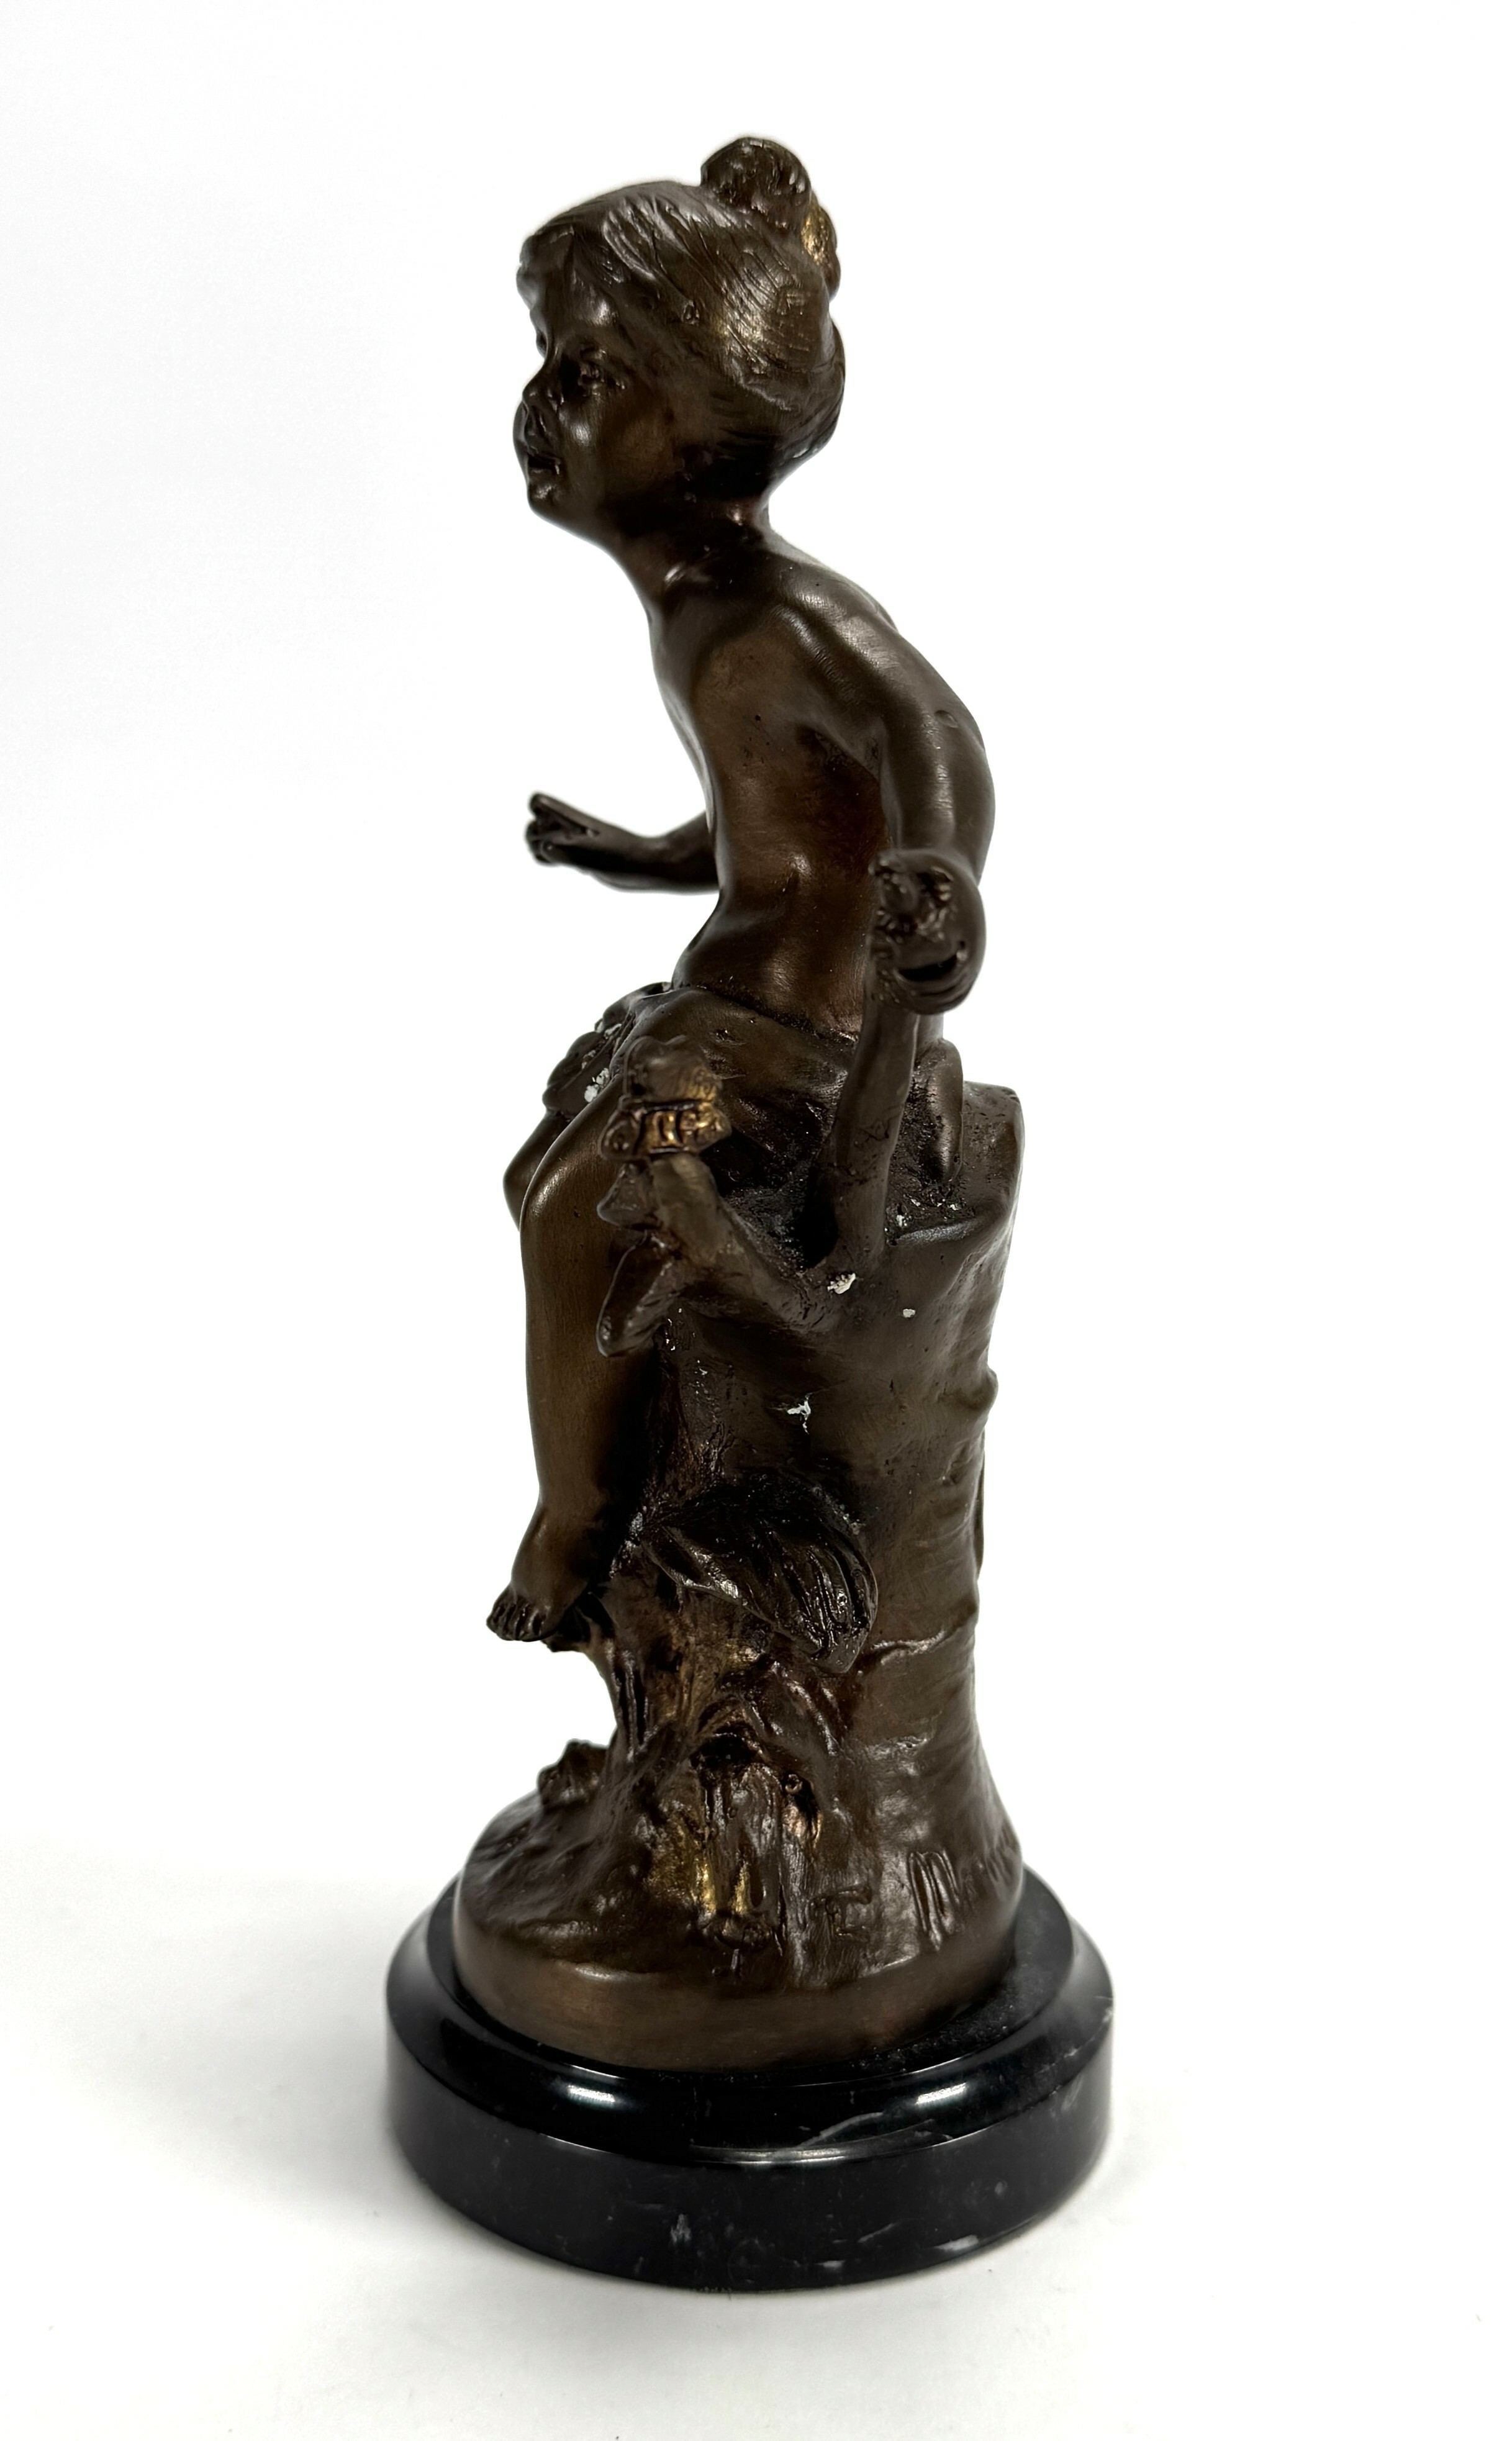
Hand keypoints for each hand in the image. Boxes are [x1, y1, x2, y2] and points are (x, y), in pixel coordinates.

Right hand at [526, 793, 635, 873]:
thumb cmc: (623, 857)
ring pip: (540, 843)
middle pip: (534, 827)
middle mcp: (568, 828)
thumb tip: (544, 848)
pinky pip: (554, 856)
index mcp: (571, 818)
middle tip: (559, 850)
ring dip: (542, 853)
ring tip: (566, 861)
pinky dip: (554, 862)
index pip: (538, 803)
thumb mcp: (594, 857)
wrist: (647, 866)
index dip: (536, 815)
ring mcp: (572, 842)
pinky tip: (579, 869)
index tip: (550, 830)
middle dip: (535, 839)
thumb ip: (567, 854)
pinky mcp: (579, 858)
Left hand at [868, 848, 984, 1012]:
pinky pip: (956, 997)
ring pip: (954, 994)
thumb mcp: (919, 859)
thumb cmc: (935, 868)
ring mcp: (975, 957)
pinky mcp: (971, 968)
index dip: (909, 959)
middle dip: (917, 986)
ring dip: (925, 1002)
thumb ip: (897, 862)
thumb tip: (875, 865)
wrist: (960, 876)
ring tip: (896, 994)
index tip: (885, 961)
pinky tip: (909, 1001)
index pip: (936, 949)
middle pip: (949, 979)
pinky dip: (934, 1006)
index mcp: (962, 920)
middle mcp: (973, 942)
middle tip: (888, 981)